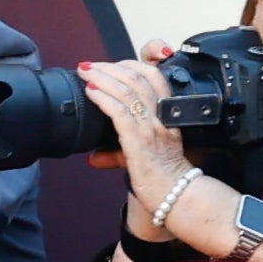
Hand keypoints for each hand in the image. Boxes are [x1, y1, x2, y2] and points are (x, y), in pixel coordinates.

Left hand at [78, 59, 194, 214]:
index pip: (155, 76)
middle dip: (110, 66)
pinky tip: (90, 91)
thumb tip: (93, 158)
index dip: (133, 64)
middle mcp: (161, 116)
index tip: (112, 64)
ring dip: (102, 77)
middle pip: (137, 77)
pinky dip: (103, 97)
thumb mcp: (144, 157)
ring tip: (85, 71)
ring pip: (126, 90)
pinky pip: (119, 111)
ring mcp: (151, 126)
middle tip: (90, 64)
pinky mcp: (139, 140)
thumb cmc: (165, 179)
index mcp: (168, 114)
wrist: (177, 196)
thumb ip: (118, 153)